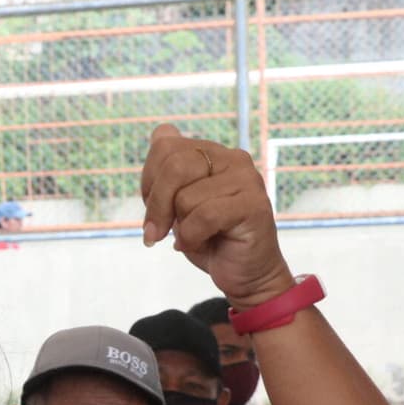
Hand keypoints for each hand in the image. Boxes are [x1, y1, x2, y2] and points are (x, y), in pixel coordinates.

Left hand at [139, 124, 294, 308]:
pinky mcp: (254, 204)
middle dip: (157, 205)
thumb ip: (167, 172)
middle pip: (174, 166)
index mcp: (212, 152)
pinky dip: (192, 236)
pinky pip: (204, 216)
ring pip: (186, 197)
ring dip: (180, 226)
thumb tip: (161, 132)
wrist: (244, 273)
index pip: (164, 144)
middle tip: (159, 231)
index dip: (149, 179)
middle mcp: (232, 158)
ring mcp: (246, 179)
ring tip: (195, 235)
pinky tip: (201, 243)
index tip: (156, 207)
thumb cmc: (207, 238)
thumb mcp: (176, 203)